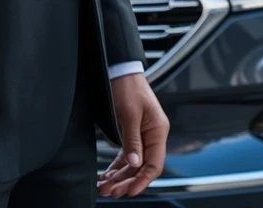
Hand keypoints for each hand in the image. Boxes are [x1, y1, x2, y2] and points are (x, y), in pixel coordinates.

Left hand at [97, 73, 168, 198]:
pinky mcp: (132, 134)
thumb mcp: (129, 114)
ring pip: (133, 164)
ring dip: (119, 177)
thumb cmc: (128, 87)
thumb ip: (132, 140)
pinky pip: (126, 156)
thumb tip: (134, 164)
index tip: (129, 191)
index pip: (154, 163)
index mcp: (158, 129)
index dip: (142, 180)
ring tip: (104, 187)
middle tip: (111, 192)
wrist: (120, 71)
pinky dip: (117, 167)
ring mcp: (143, 135)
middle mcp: (153, 135)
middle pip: (143, 167)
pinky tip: (107, 176)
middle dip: (127, 181)